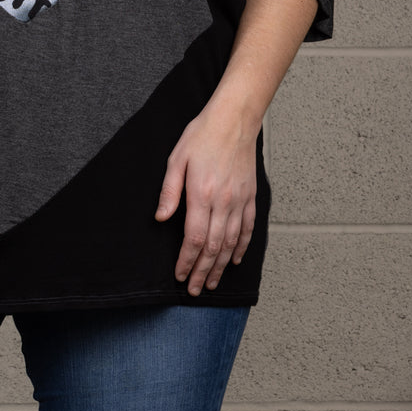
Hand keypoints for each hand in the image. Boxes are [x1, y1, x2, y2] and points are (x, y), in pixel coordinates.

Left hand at [155, 106, 256, 295]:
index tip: (179, 275)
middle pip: (213, 247)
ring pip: (231, 243)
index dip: (186, 261)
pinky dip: (241, 248)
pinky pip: (247, 229)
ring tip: (210, 283)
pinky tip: (233, 260)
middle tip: (194, 290)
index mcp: (202, 194)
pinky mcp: (250, 197)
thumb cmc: (202, 136)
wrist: (234, 120)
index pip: (195, 239)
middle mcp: (224, 202)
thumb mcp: (176, 159)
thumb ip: (169, 191)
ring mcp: (240, 201)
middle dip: (201, 272)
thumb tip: (161, 219)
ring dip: (220, 266)